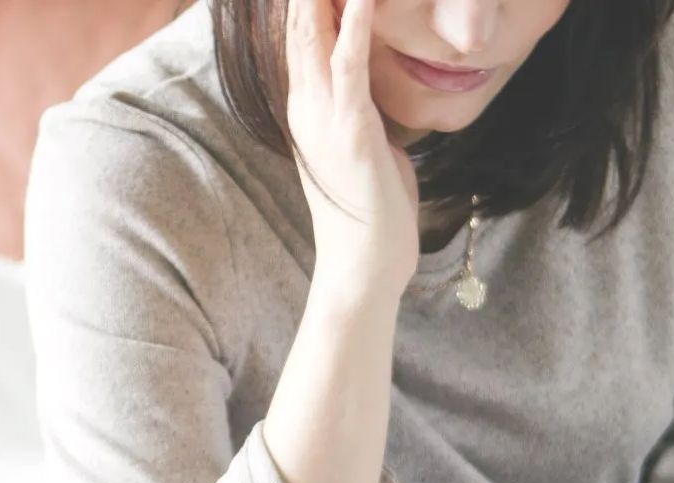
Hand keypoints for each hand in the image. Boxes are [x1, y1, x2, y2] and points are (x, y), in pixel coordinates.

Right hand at [285, 0, 420, 296]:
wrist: (365, 268)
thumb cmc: (373, 214)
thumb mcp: (369, 148)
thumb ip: (364, 112)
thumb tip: (375, 94)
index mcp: (309, 107)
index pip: (303, 32)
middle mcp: (306, 105)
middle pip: (299, 20)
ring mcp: (323, 116)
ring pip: (316, 32)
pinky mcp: (350, 129)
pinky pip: (349, 63)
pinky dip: (354, 23)